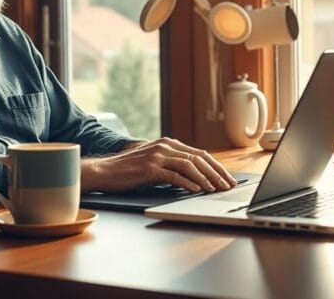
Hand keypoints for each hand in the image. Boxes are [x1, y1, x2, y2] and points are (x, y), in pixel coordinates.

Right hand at [81, 138, 237, 192]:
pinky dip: (188, 182)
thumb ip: (172, 164)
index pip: (199, 154)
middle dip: (216, 172)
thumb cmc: (129, 171)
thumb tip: (196, 178)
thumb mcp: (154, 163)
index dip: (216, 166)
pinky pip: (174, 174)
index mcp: (168, 143)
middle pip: (198, 158)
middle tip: (228, 185)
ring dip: (206, 178)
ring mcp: (157, 155)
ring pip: (189, 165)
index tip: (227, 178)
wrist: (105, 171)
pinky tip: (197, 190)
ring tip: (216, 189)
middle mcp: (164, 146)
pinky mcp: (149, 168)